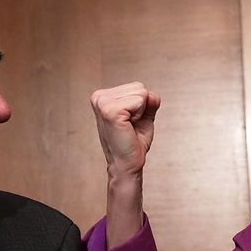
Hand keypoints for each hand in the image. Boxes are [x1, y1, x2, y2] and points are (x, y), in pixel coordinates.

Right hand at [91, 82, 159, 247]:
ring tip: (129, 127)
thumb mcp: (143, 116)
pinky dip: (140, 116)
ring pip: (141, 93)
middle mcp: (99, 97)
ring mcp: (103, 103)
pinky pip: (140, 101)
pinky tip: (129, 128)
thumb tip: (151, 95)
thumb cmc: (133, 143)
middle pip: (139, 87)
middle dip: (142, 108)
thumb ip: (149, 101)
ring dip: (141, 113)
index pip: (137, 86)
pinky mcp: (110, 111)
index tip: (130, 123)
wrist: (127, 164)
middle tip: (131, 126)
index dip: (141, 106)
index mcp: (102, 96)